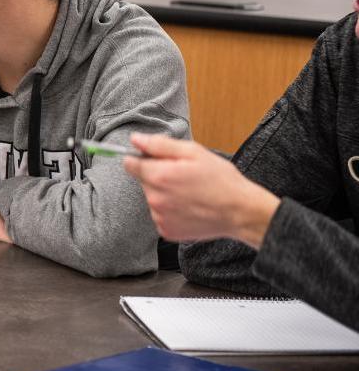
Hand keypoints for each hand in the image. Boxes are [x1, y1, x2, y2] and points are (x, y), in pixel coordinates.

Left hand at [124, 133, 279, 246]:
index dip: (141, 157)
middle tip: (182, 175)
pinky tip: (188, 206)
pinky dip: (170, 210)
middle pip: (142, 180)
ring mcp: (160, 217)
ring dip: (163, 193)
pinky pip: (160, 215)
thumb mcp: (193, 152)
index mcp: (159, 176)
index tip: (153, 158)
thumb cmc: (221, 180)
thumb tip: (135, 139)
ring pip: (152, 198)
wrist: (240, 212)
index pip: (129, 163)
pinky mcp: (167, 231)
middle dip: (157, 175)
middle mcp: (155, 199)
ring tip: (189, 192)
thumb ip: (159, 145)